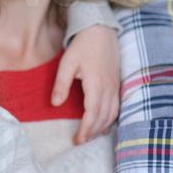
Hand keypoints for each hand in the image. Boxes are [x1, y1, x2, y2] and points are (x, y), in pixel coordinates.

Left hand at [51, 25, 118, 143]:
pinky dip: (110, 118)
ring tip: (90, 136)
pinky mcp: (117, 84)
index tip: (76, 140)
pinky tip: (103, 123)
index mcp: (96, 85)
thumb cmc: (82, 46)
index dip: (85, 130)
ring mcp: (115, 87)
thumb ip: (61, 85)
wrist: (101, 31)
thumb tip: (55, 105)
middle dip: (93, 132)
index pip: (92, 115)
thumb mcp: (67, 63)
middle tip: (81, 141)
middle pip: (103, 118)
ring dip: (102, 127)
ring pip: (112, 114)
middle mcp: (109, 89)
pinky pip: (117, 107)